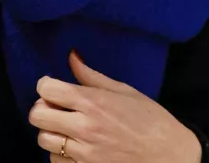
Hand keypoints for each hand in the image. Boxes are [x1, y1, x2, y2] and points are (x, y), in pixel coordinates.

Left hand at [29, 52, 201, 162]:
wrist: (172, 157)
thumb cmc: (152, 122)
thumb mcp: (125, 92)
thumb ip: (92, 76)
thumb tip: (72, 56)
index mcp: (93, 102)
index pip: (46, 88)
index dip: (46, 85)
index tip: (53, 87)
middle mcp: (84, 127)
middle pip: (37, 115)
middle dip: (42, 108)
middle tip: (56, 108)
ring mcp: (84, 153)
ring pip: (43, 139)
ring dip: (50, 132)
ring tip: (65, 129)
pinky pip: (55, 161)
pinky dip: (59, 154)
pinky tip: (74, 147)